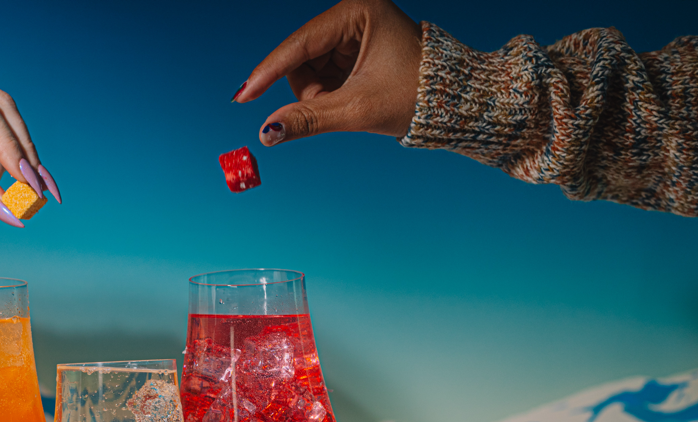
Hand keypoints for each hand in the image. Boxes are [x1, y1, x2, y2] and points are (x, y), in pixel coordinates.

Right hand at [233, 0, 422, 144]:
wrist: (455, 101)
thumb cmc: (418, 95)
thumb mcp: (359, 109)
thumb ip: (309, 119)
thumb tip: (267, 133)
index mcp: (359, 11)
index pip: (300, 43)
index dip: (269, 72)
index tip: (243, 97)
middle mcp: (354, 14)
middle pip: (301, 57)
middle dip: (310, 89)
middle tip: (331, 108)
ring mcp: (353, 31)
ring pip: (308, 68)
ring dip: (318, 94)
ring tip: (350, 103)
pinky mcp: (355, 48)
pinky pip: (322, 73)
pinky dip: (328, 93)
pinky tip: (350, 98)